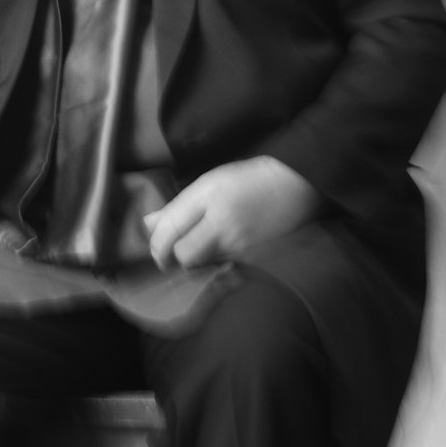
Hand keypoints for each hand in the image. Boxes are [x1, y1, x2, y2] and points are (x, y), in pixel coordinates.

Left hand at [144, 157, 321, 270]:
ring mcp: (240, 240)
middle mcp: (222, 219)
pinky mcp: (256, 256)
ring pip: (204, 264)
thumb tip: (148, 224)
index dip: (157, 246)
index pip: (169, 229)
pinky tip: (229, 247)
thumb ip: (178, 206)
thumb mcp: (210, 182)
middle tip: (177, 255)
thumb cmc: (250, 179)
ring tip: (208, 245)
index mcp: (208, 195)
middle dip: (177, 258)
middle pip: (184, 255)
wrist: (297, 184)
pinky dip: (221, 262)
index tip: (158, 252)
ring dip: (199, 260)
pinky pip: (226, 267)